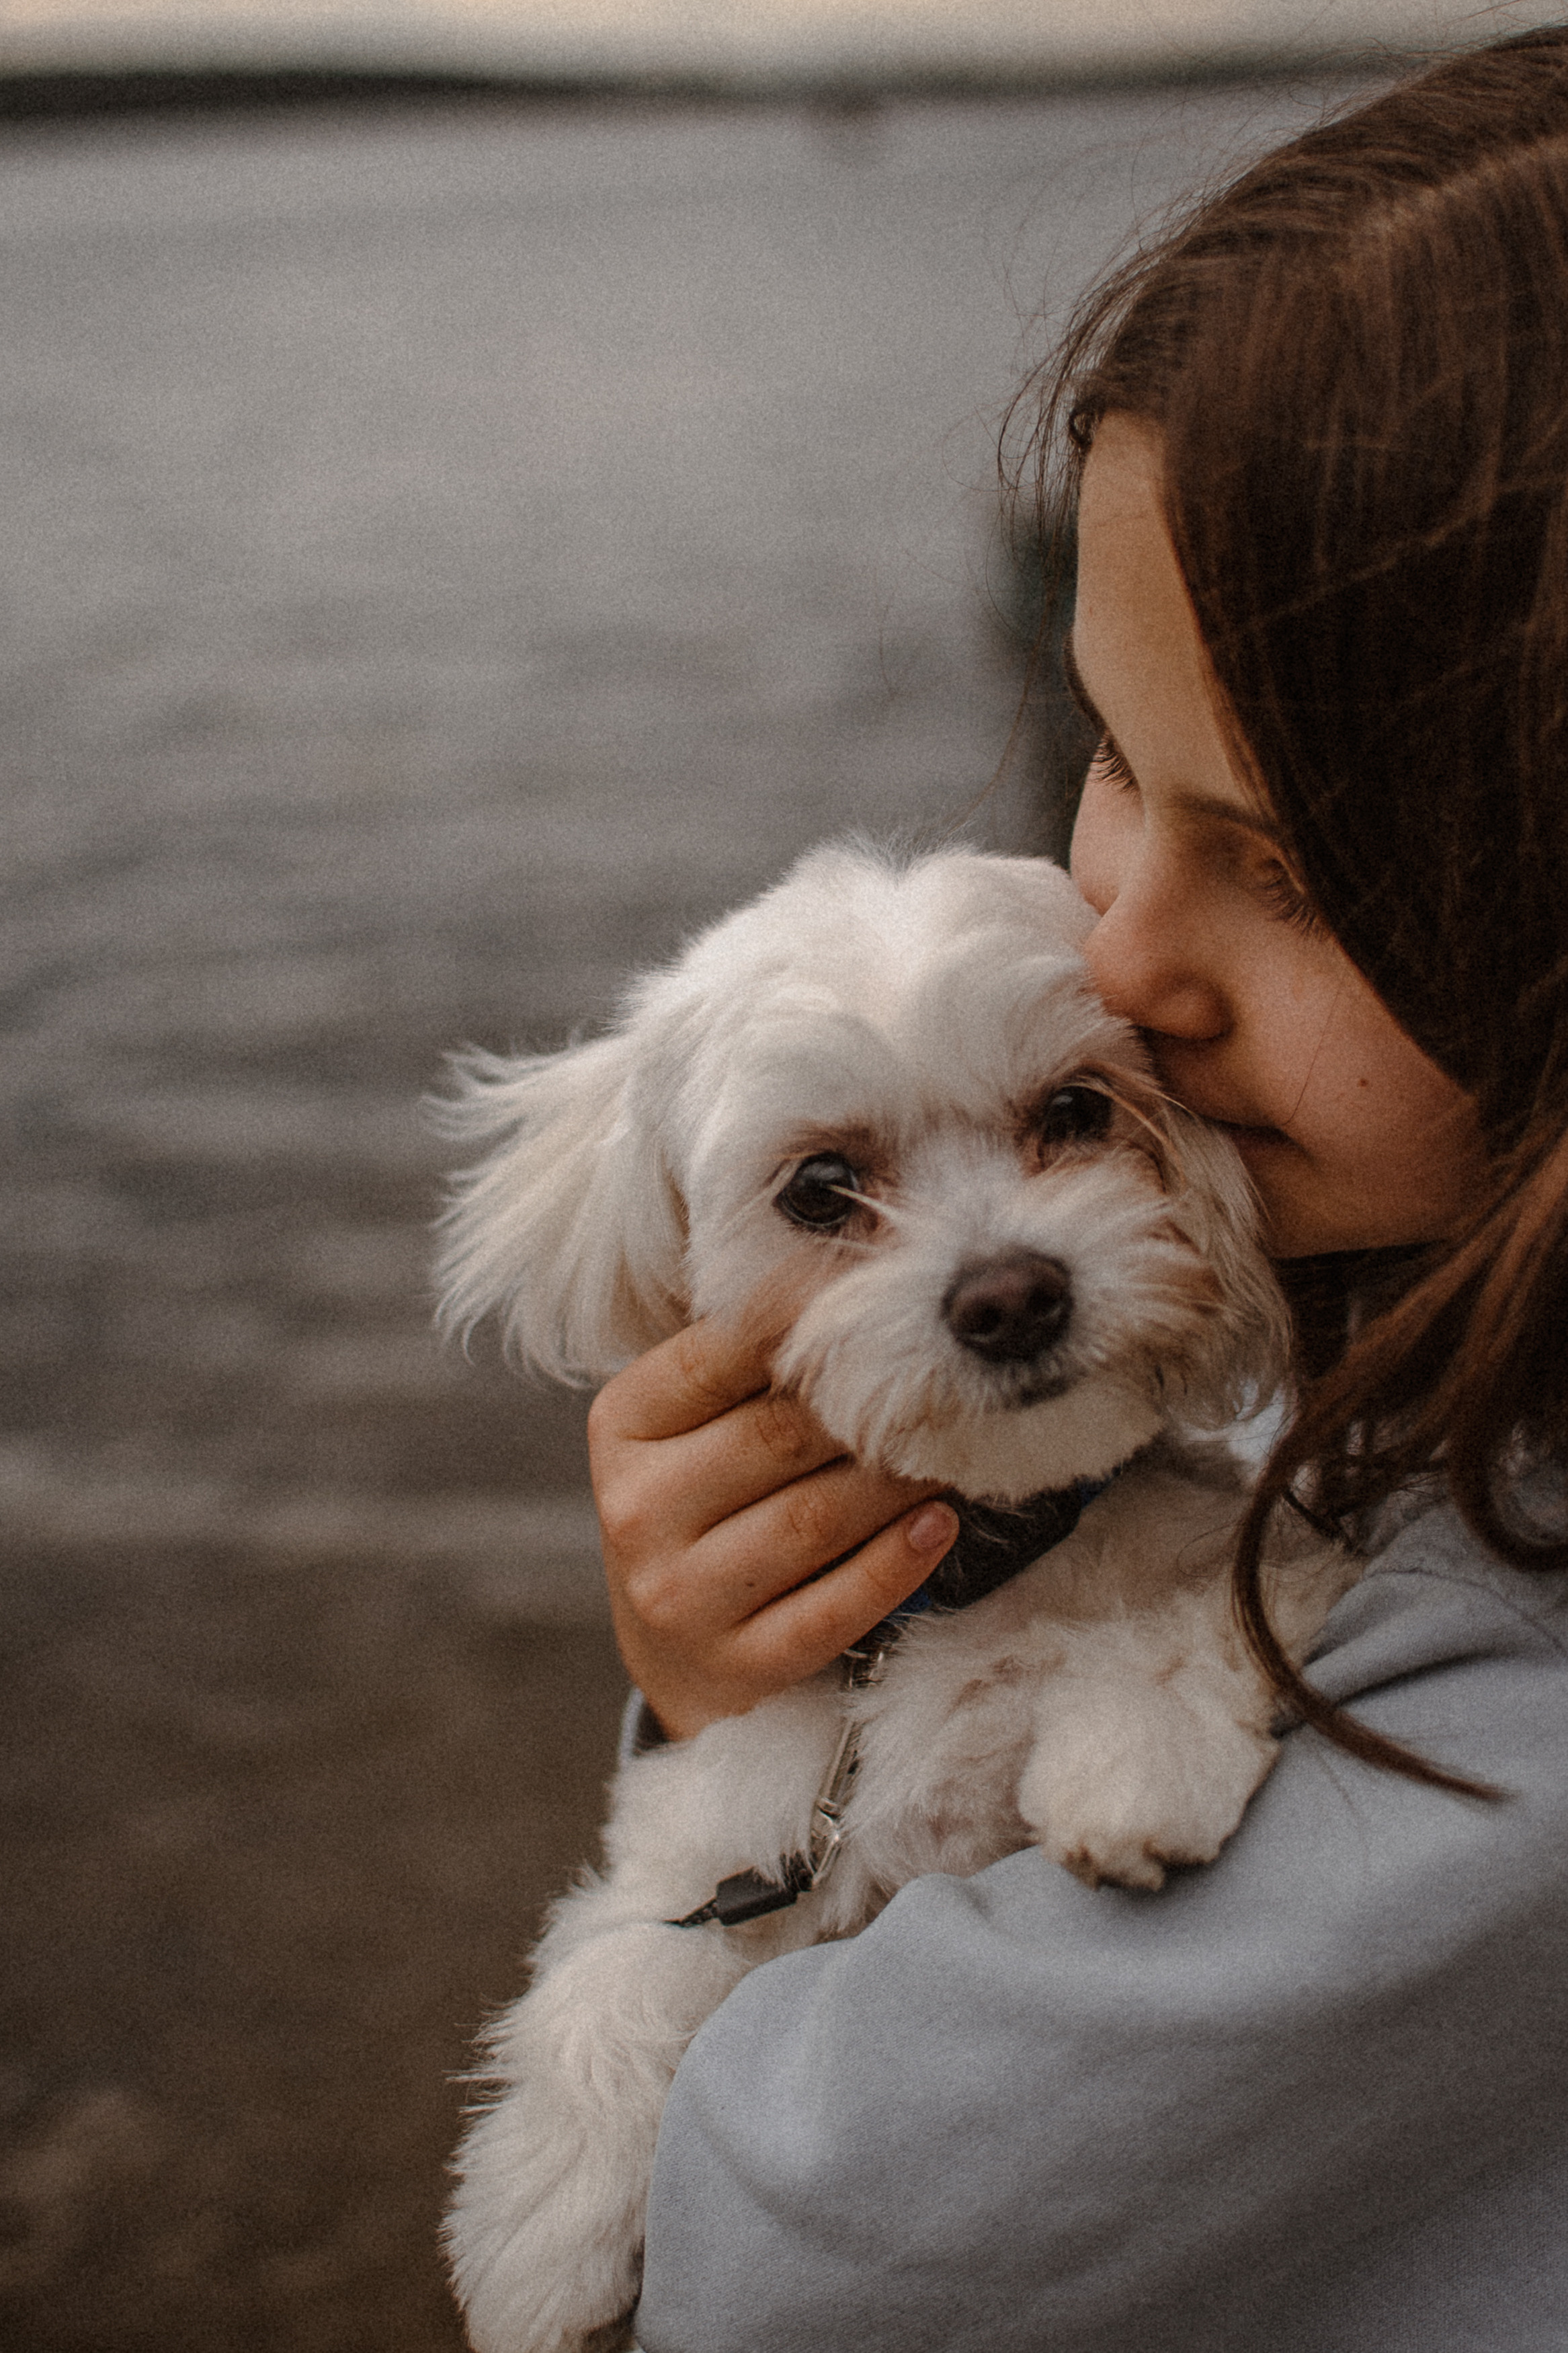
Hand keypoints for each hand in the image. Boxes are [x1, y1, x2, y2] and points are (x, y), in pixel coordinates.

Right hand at [587, 1296, 959, 1740]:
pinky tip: (937, 1527)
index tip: (879, 1301)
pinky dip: (896, 1564)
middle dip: (871, 1410)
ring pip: (816, 1519)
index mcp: (622, 1425)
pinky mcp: (732, 1666)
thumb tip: (847, 1274)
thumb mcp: (697, 1426)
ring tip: (948, 1453)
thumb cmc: (708, 1505)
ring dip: (898, 1482)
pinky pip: (834, 1609)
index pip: (724, 1352)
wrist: (678, 1650)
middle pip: (781, 1435)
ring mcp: (677, 1594)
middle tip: (944, 1386)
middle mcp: (635, 1508)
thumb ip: (752, 1360)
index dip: (811, 1322)